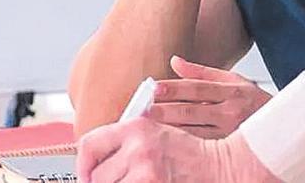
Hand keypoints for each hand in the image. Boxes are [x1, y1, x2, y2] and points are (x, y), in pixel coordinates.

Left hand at [76, 117, 279, 181]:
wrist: (222, 165)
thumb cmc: (189, 152)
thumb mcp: (156, 131)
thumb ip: (127, 138)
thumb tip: (96, 156)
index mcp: (135, 127)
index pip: (89, 143)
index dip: (82, 163)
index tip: (85, 173)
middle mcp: (138, 147)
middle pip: (97, 174)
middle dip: (102, 182)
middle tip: (111, 182)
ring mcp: (146, 171)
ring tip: (134, 181)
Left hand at [147, 56, 272, 138]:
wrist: (283, 130)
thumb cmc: (256, 103)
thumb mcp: (233, 80)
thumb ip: (201, 73)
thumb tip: (174, 61)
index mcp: (231, 92)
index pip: (196, 88)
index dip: (174, 87)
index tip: (153, 87)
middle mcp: (230, 113)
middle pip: (191, 111)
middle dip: (164, 111)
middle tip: (142, 110)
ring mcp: (230, 135)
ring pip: (193, 133)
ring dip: (169, 131)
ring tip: (146, 129)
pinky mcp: (229, 152)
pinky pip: (201, 149)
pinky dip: (182, 146)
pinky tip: (166, 145)